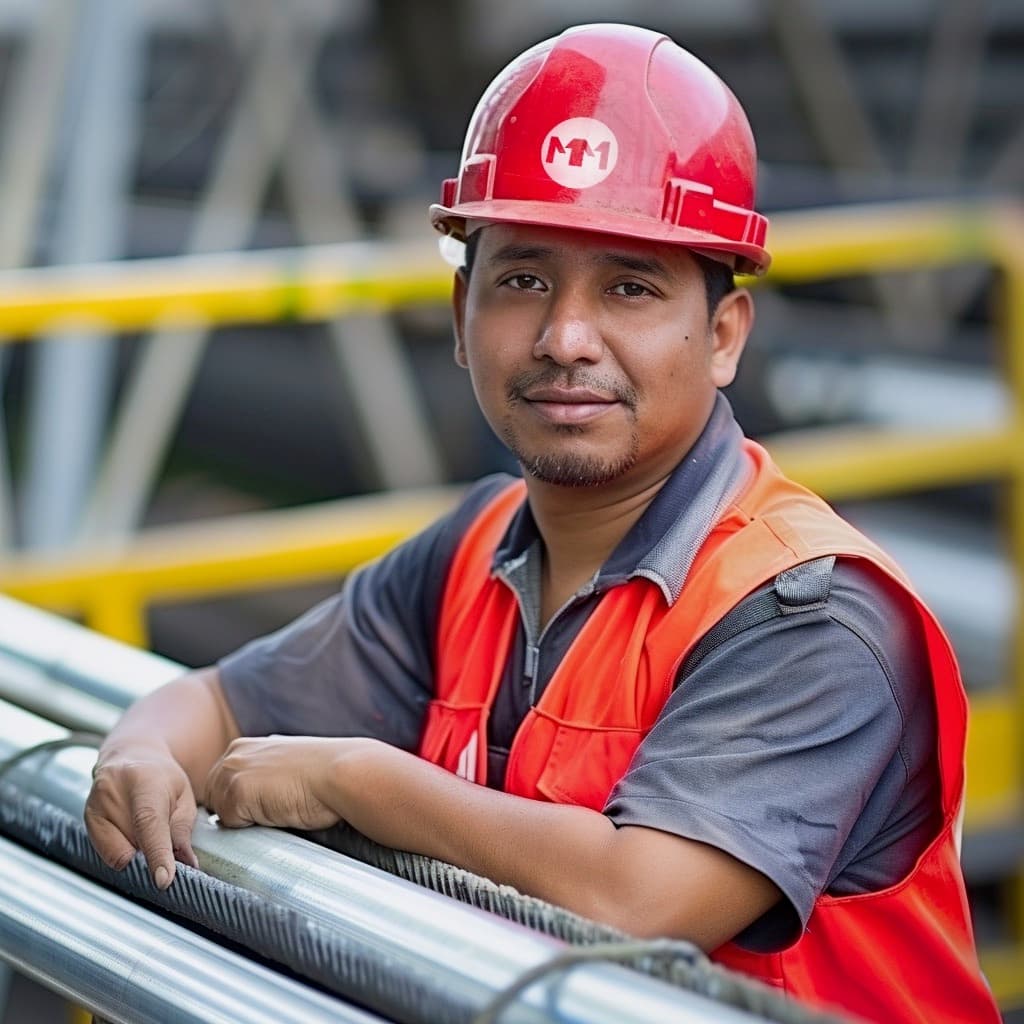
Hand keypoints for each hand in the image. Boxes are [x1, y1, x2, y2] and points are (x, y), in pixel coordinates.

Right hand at [85, 746, 199, 889]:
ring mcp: (95, 805)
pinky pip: (108, 853)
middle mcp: (113, 792)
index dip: (157, 853)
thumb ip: (182, 830)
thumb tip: (187, 864)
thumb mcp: (183, 795)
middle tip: (167, 842)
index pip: (149, 823)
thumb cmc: (161, 777)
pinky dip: (125, 851)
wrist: (131, 756)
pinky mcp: (87, 818)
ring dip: (139, 852)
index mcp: (144, 781)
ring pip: (120, 852)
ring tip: (146, 827)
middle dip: (154, 853)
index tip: (164, 880)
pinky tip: (132, 832)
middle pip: (134, 842)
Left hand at [203, 735, 346, 830]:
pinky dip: (250, 827)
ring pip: (220, 812)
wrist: (343, 773)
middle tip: (271, 811)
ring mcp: (234, 771)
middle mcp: (236, 753)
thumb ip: (264, 773)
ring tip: (277, 810)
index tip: (263, 805)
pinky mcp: (237, 792)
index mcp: (247, 746)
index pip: (221, 783)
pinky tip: (277, 814)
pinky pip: (230, 824)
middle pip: (213, 797)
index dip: (237, 800)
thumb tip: (256, 796)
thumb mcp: (288, 764)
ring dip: (243, 819)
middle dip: (234, 810)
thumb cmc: (326, 773)